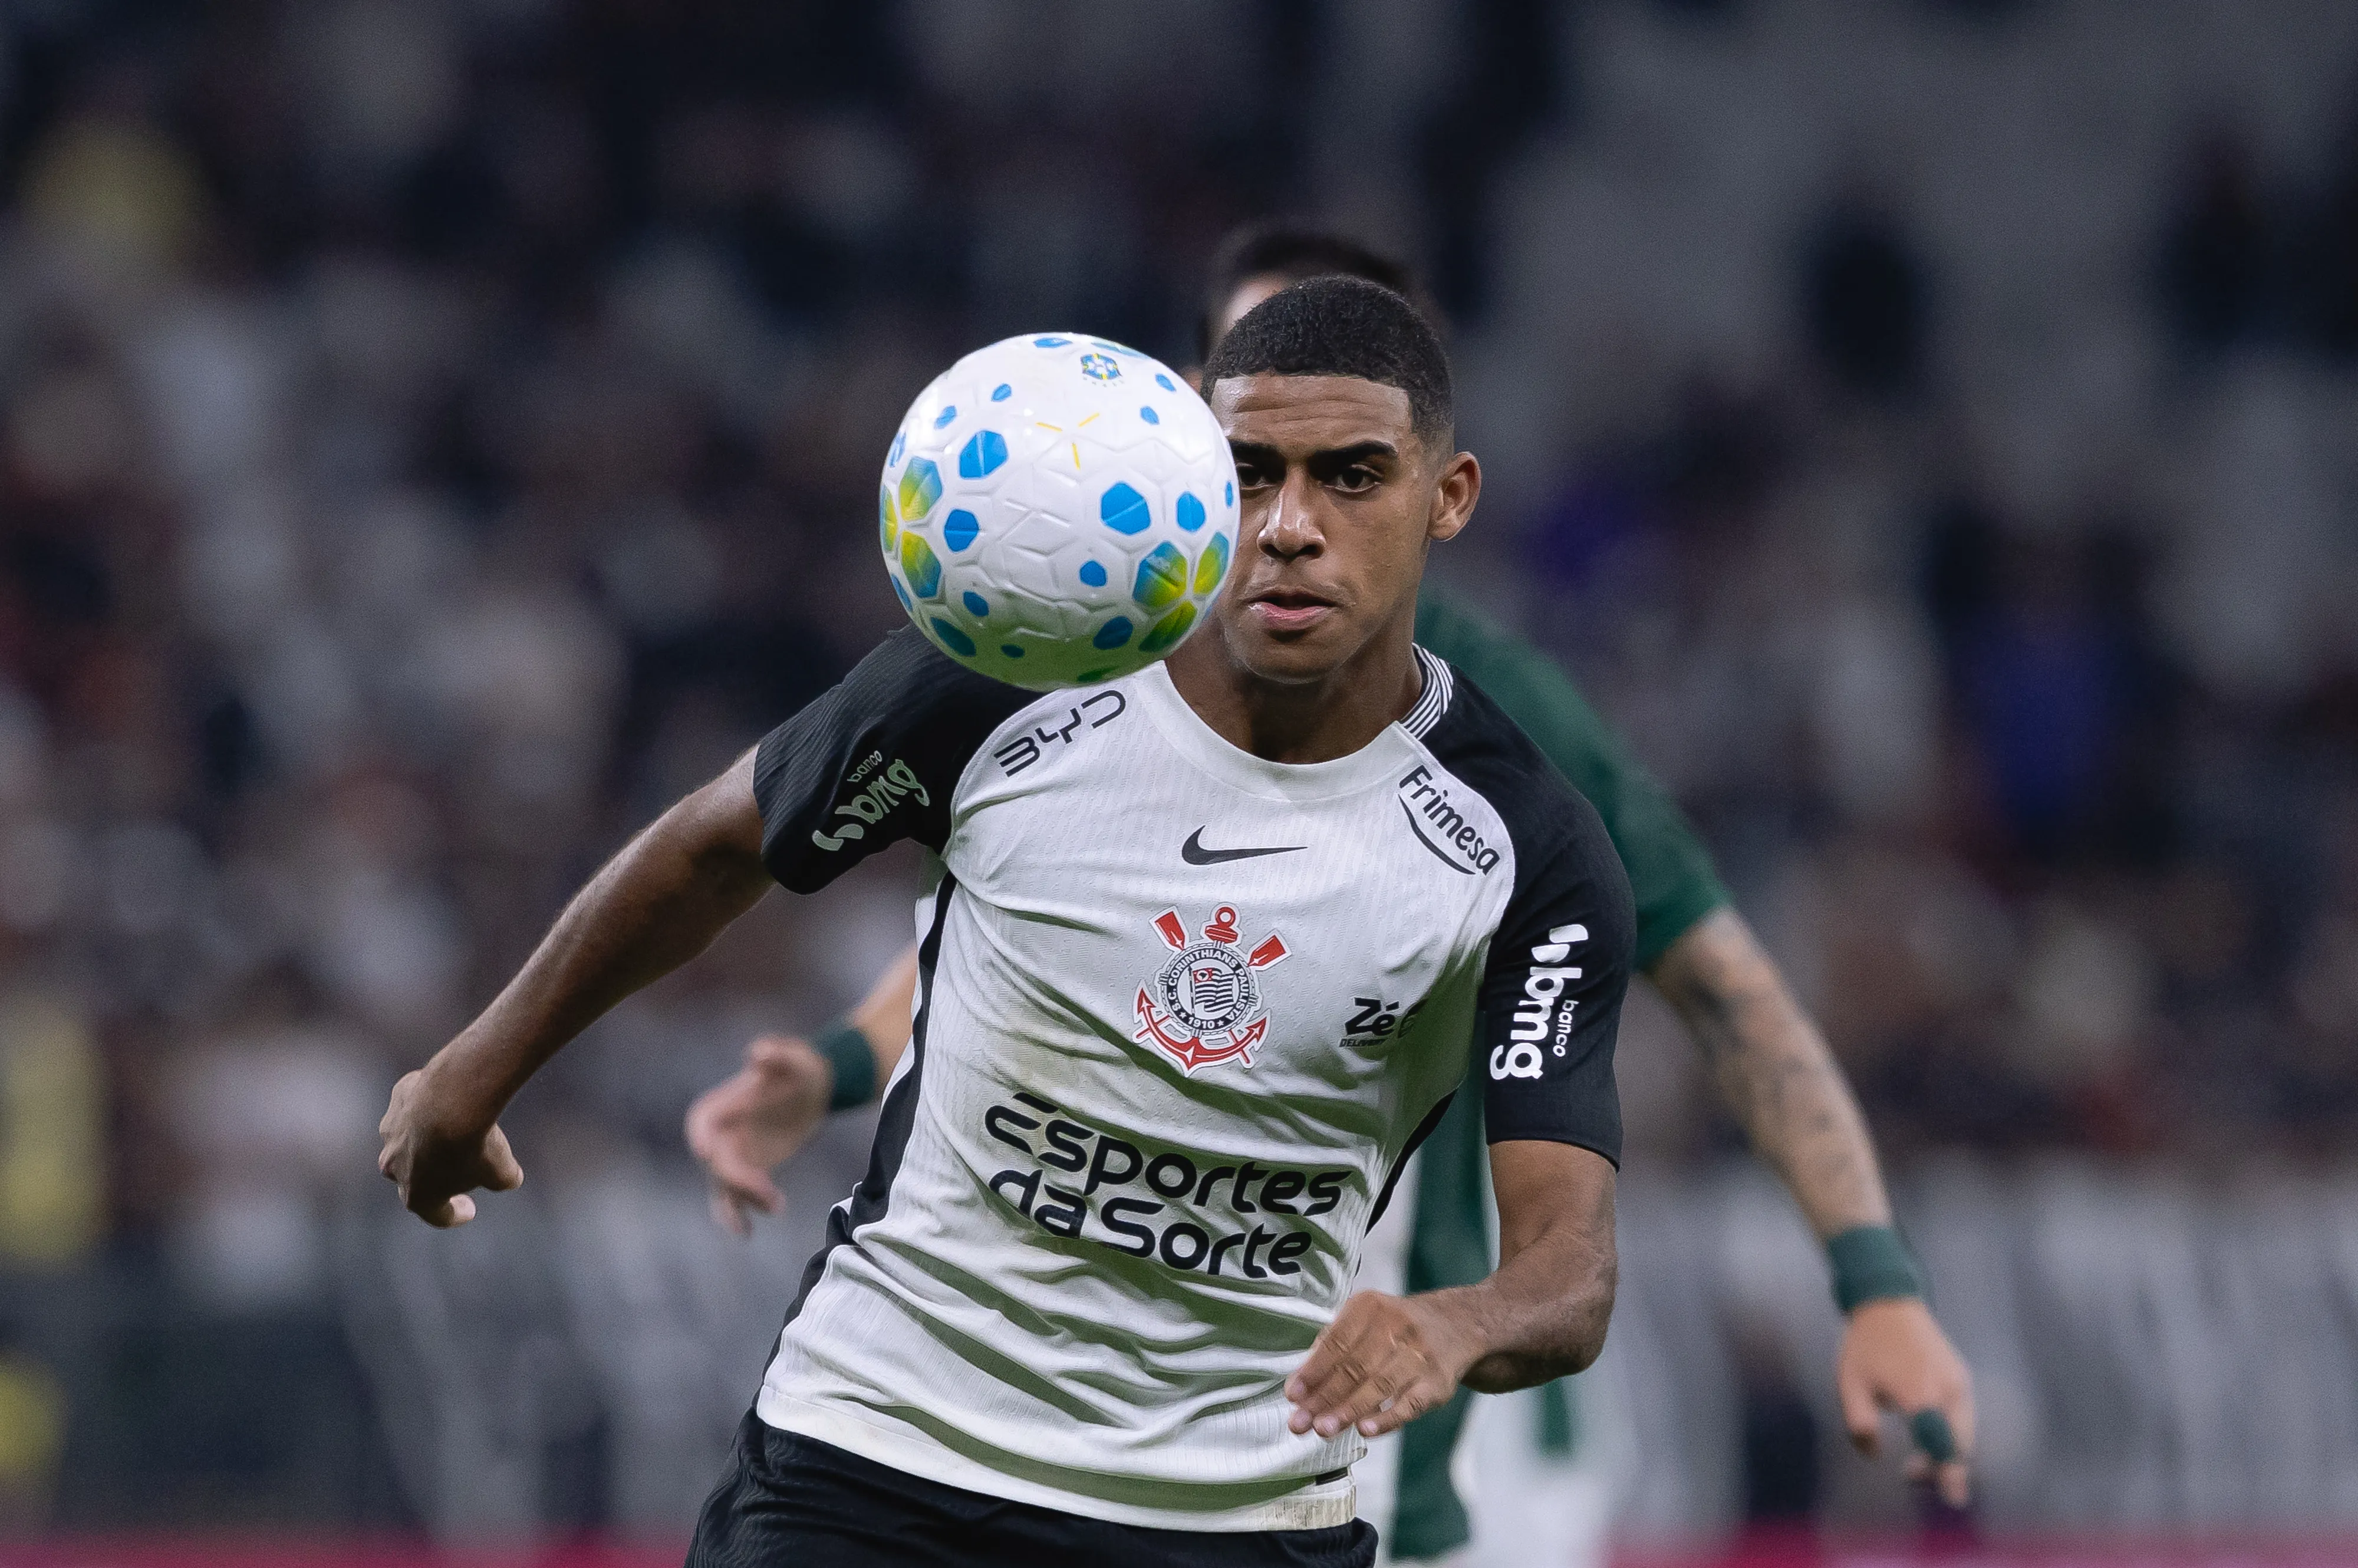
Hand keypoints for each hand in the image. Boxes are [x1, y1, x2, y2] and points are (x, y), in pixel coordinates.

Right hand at [377, 1068, 522, 1227]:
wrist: (453, 1097)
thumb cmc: (475, 1143)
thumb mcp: (502, 1171)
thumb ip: (503, 1179)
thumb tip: (510, 1177)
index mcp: (418, 1196)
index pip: (437, 1214)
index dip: (455, 1214)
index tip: (469, 1210)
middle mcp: (395, 1169)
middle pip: (415, 1179)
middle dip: (436, 1178)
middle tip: (458, 1172)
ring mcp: (391, 1135)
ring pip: (409, 1141)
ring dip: (429, 1139)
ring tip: (456, 1129)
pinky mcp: (396, 1102)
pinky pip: (413, 1107)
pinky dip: (428, 1107)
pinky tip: (449, 1099)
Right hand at [686, 1035, 832, 1235]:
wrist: (814, 1089)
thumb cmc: (799, 1068)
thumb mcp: (793, 1057)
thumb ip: (776, 1054)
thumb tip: (758, 1052)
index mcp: (723, 1103)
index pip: (702, 1123)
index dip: (702, 1139)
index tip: (708, 1153)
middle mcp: (720, 1132)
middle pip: (717, 1162)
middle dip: (738, 1179)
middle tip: (770, 1192)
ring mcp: (733, 1155)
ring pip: (726, 1186)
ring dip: (745, 1200)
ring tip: (776, 1205)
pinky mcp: (748, 1171)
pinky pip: (736, 1198)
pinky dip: (739, 1214)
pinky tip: (746, 1232)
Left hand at [1285, 1290, 1478, 1440]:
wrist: (1457, 1324)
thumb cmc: (1396, 1327)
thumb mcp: (1366, 1320)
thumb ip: (1333, 1346)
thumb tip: (1299, 1386)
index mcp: (1370, 1307)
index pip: (1336, 1342)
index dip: (1313, 1370)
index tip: (1293, 1395)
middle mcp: (1397, 1325)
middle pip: (1354, 1367)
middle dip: (1325, 1397)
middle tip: (1300, 1423)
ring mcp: (1420, 1354)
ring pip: (1379, 1386)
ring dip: (1348, 1410)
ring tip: (1323, 1429)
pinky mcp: (1438, 1381)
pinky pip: (1410, 1403)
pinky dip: (1387, 1418)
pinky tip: (1365, 1430)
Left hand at [1836, 1296, 1975, 1506]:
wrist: (1887, 1302)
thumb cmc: (1864, 1345)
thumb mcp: (1850, 1384)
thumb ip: (1859, 1424)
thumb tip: (1874, 1456)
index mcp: (1920, 1393)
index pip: (1941, 1444)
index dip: (1947, 1473)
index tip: (1954, 1499)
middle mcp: (1948, 1389)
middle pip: (1959, 1445)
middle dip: (1941, 1468)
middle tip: (1909, 1473)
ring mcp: (1959, 1381)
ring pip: (1965, 1433)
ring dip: (1946, 1452)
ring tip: (1915, 1460)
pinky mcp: (1961, 1376)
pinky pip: (1963, 1416)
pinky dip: (1951, 1434)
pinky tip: (1926, 1432)